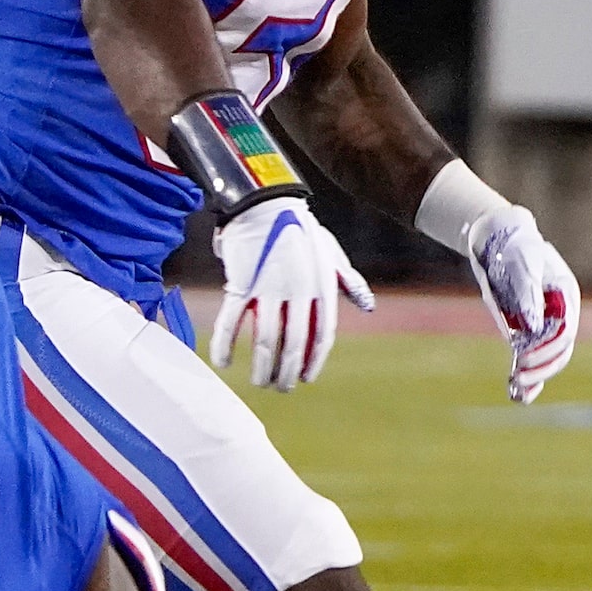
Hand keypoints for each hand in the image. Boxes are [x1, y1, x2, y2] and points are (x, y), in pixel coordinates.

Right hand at [209, 199, 373, 390]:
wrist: (264, 202)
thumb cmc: (300, 229)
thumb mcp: (331, 254)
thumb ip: (349, 282)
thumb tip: (368, 306)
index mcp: (322, 288)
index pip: (322, 335)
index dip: (313, 361)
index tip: (305, 379)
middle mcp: (298, 292)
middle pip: (293, 344)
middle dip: (286, 373)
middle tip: (280, 389)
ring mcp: (268, 288)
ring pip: (265, 340)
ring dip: (261, 368)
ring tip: (259, 383)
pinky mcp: (240, 283)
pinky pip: (231, 322)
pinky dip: (225, 345)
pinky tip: (223, 363)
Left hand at [463, 204, 580, 403]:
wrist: (500, 241)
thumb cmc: (515, 247)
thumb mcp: (523, 264)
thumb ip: (529, 293)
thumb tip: (534, 324)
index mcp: (566, 296)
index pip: (565, 332)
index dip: (547, 348)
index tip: (525, 358)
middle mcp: (559, 313)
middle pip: (560, 349)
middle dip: (542, 366)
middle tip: (519, 377)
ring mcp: (544, 323)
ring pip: (549, 357)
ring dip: (536, 376)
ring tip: (518, 391)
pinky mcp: (528, 330)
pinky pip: (533, 357)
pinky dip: (530, 376)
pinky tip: (521, 395)